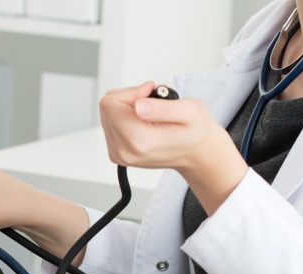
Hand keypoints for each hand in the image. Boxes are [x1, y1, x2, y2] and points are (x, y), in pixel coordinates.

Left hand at [99, 82, 247, 214]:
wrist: (195, 152)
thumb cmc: (195, 131)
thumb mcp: (190, 111)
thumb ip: (162, 108)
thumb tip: (137, 106)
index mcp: (139, 141)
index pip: (111, 103)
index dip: (131, 92)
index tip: (150, 94)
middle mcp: (124, 151)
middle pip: (107, 107)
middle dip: (129, 97)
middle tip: (152, 102)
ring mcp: (118, 154)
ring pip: (107, 114)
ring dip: (127, 106)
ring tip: (151, 112)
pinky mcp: (116, 153)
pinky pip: (110, 124)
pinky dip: (125, 117)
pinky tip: (144, 121)